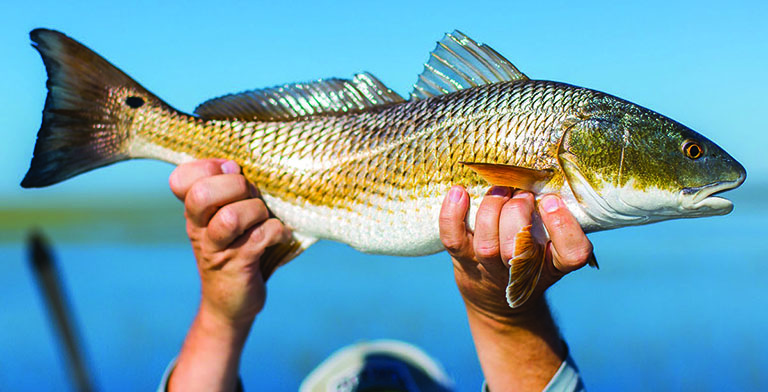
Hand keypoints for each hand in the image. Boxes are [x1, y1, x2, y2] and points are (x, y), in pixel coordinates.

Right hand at [169, 158, 291, 324]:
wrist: (230, 304)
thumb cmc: (236, 249)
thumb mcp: (226, 216)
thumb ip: (230, 190)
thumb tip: (235, 164)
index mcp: (195, 212)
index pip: (181, 178)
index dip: (208, 167)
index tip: (231, 171)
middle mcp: (199, 228)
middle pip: (203, 194)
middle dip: (236, 186)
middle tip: (252, 196)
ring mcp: (216, 249)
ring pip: (231, 217)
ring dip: (257, 211)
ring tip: (265, 218)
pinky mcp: (238, 266)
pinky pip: (259, 238)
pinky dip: (276, 231)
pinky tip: (280, 234)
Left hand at [439, 185, 592, 320]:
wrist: (496, 298)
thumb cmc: (528, 256)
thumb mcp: (550, 242)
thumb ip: (551, 216)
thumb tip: (542, 175)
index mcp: (554, 263)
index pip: (573, 253)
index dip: (563, 226)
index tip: (551, 200)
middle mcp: (522, 270)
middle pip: (519, 249)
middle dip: (517, 213)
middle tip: (522, 194)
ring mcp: (489, 269)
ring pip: (487, 244)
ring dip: (491, 210)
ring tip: (499, 189)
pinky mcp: (464, 260)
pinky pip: (454, 239)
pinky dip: (452, 214)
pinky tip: (458, 192)